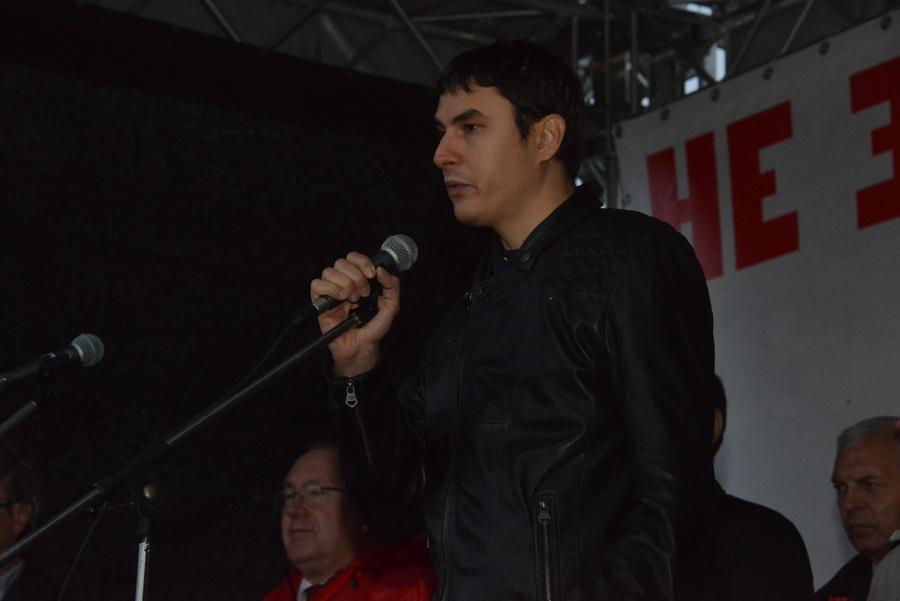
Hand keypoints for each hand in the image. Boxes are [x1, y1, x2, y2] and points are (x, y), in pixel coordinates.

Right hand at [310, 252, 400, 376]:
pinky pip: (317, 285)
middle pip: (341, 262)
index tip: (372, 275)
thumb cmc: (374, 327)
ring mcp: (331, 292)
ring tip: (352, 299)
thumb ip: (392, 286)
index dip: (362, 262)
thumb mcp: (391, 306)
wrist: (363, 347)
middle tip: (363, 294)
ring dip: (345, 284)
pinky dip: (330, 289)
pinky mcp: (320, 303)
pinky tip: (341, 299)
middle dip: (356, 277)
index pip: (353, 258)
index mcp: (358, 279)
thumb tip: (381, 270)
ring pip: (329, 271)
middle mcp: (343, 282)